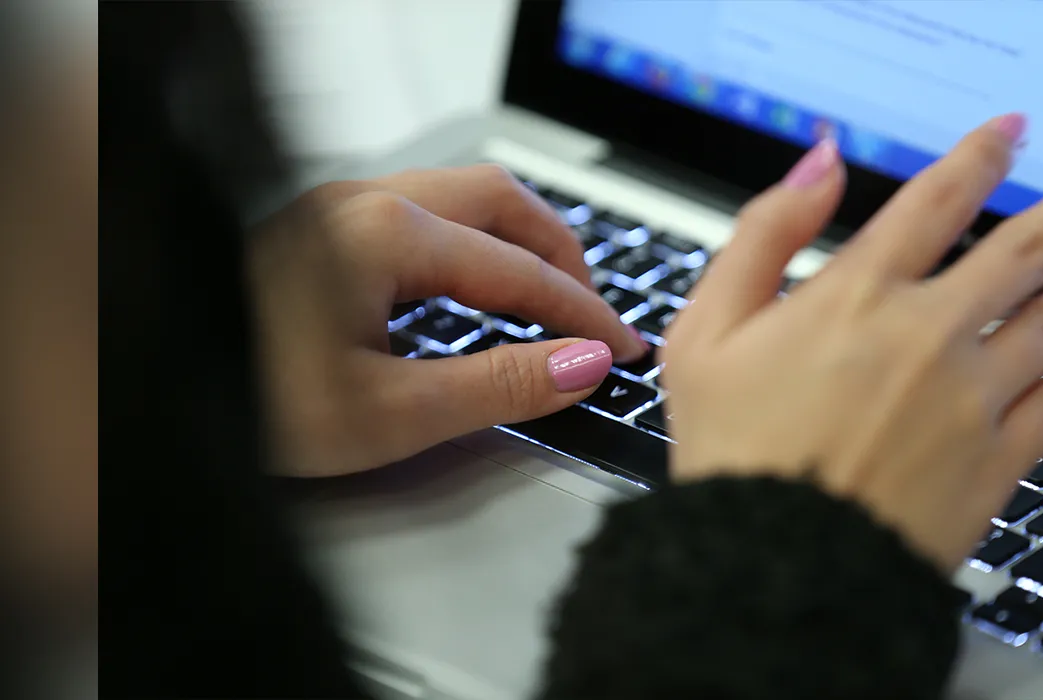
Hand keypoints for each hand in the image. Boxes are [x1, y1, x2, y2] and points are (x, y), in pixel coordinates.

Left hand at [249, 164, 647, 476]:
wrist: (149, 387)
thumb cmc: (243, 397)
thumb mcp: (387, 413)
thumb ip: (496, 384)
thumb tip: (579, 364)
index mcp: (384, 236)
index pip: (519, 268)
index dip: (583, 313)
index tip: (619, 348)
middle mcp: (362, 202)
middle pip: (500, 200)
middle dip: (560, 252)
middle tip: (593, 312)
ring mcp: (338, 207)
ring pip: (460, 197)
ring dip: (517, 242)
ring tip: (548, 298)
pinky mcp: (320, 226)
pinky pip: (424, 213)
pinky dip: (472, 245)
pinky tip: (474, 290)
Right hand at [662, 115, 1042, 571]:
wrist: (773, 565)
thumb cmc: (733, 453)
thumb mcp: (705, 330)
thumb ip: (763, 233)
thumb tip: (818, 163)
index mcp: (856, 296)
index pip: (936, 200)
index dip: (980, 155)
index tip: (1009, 133)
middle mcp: (927, 335)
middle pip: (1023, 249)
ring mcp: (971, 399)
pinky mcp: (995, 461)